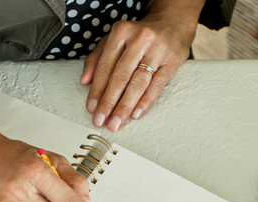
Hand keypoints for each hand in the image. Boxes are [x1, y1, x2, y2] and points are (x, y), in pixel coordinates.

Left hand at [80, 2, 201, 131]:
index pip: (105, 66)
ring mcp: (158, 50)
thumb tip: (84, 81)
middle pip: (121, 76)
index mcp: (121, 32)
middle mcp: (139, 39)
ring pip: (138, 83)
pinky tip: (136, 113)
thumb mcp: (115, 39)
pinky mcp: (172, 61)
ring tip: (116, 121)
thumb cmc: (139, 35)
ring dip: (125, 106)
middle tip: (101, 120)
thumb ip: (97, 58)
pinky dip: (146, 101)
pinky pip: (157, 85)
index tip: (91, 108)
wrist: (172, 22)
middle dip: (109, 101)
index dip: (97, 89)